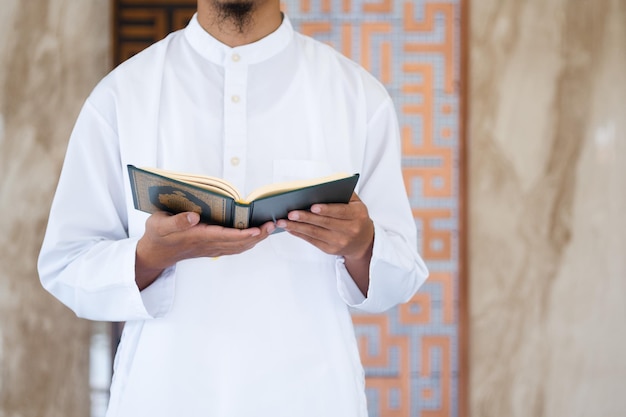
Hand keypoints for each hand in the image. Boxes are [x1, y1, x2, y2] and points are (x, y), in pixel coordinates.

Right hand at [135, 211, 274, 289]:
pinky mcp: (212, 248)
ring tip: (269, 228)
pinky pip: (234, 248)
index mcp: (198, 236)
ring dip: (255, 239)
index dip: (244, 234)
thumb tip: (194, 216)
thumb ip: (176, 221)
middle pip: (238, 243)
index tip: (258, 229)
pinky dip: (247, 242)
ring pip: (239, 247)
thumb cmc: (157, 235)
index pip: (226, 236)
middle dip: (257, 236)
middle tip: (272, 224)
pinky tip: (256, 235)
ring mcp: (211, 248)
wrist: (155, 253)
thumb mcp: (159, 224)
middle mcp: (208, 244)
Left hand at [276, 193, 373, 294]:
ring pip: (315, 233)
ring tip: (283, 221)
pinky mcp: (330, 249)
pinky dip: (299, 234)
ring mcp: (340, 242)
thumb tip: (322, 187)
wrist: (363, 241)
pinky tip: (290, 228)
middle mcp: (350, 230)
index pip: (340, 212)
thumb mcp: (356, 203)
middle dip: (305, 218)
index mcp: (357, 215)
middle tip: (290, 213)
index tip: (312, 206)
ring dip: (297, 227)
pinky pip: (312, 241)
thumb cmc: (356, 217)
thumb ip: (343, 193)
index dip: (326, 209)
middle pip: (324, 223)